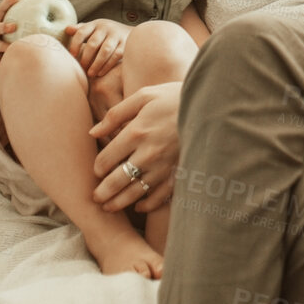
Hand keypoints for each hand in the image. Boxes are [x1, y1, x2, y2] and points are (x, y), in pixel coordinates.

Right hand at [0, 0, 21, 71]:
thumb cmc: (8, 54)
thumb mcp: (17, 41)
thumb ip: (27, 34)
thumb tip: (51, 29)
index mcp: (0, 22)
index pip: (6, 8)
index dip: (12, 0)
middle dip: (7, 4)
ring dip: (3, 26)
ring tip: (13, 27)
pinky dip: (3, 46)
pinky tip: (11, 48)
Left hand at [67, 18, 128, 78]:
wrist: (133, 34)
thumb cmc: (106, 33)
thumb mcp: (94, 29)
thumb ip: (80, 30)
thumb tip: (67, 29)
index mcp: (95, 24)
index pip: (82, 32)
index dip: (75, 44)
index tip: (71, 56)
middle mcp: (106, 28)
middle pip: (93, 43)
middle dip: (86, 57)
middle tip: (81, 68)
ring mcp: (116, 35)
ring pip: (105, 50)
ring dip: (96, 63)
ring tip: (90, 74)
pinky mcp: (125, 44)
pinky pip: (116, 56)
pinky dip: (107, 65)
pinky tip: (100, 73)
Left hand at [90, 81, 181, 214]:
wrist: (209, 106)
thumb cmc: (173, 98)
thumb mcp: (143, 96)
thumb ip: (115, 115)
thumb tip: (93, 132)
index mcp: (136, 133)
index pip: (106, 160)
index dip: (97, 169)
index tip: (97, 171)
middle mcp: (147, 154)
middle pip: (116, 181)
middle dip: (102, 192)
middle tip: (96, 198)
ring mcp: (163, 167)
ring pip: (134, 193)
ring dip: (118, 203)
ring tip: (109, 207)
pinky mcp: (178, 174)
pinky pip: (159, 197)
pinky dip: (147, 205)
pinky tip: (139, 206)